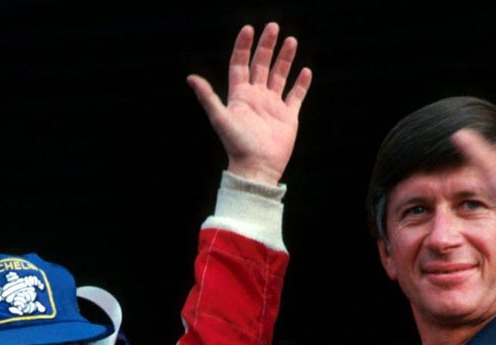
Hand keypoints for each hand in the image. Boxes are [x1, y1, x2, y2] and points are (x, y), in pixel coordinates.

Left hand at [188, 22, 311, 185]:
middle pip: (261, 65)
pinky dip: (301, 83)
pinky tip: (305, 71)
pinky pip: (296, 95)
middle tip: (273, 26)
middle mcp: (256, 98)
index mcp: (239, 96)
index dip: (243, 47)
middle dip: (267, 46)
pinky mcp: (287, 116)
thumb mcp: (220, 118)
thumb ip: (207, 97)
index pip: (240, 65)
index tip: (249, 29)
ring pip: (279, 76)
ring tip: (291, 40)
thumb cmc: (237, 144)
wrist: (256, 167)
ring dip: (285, 59)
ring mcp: (272, 106)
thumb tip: (190, 77)